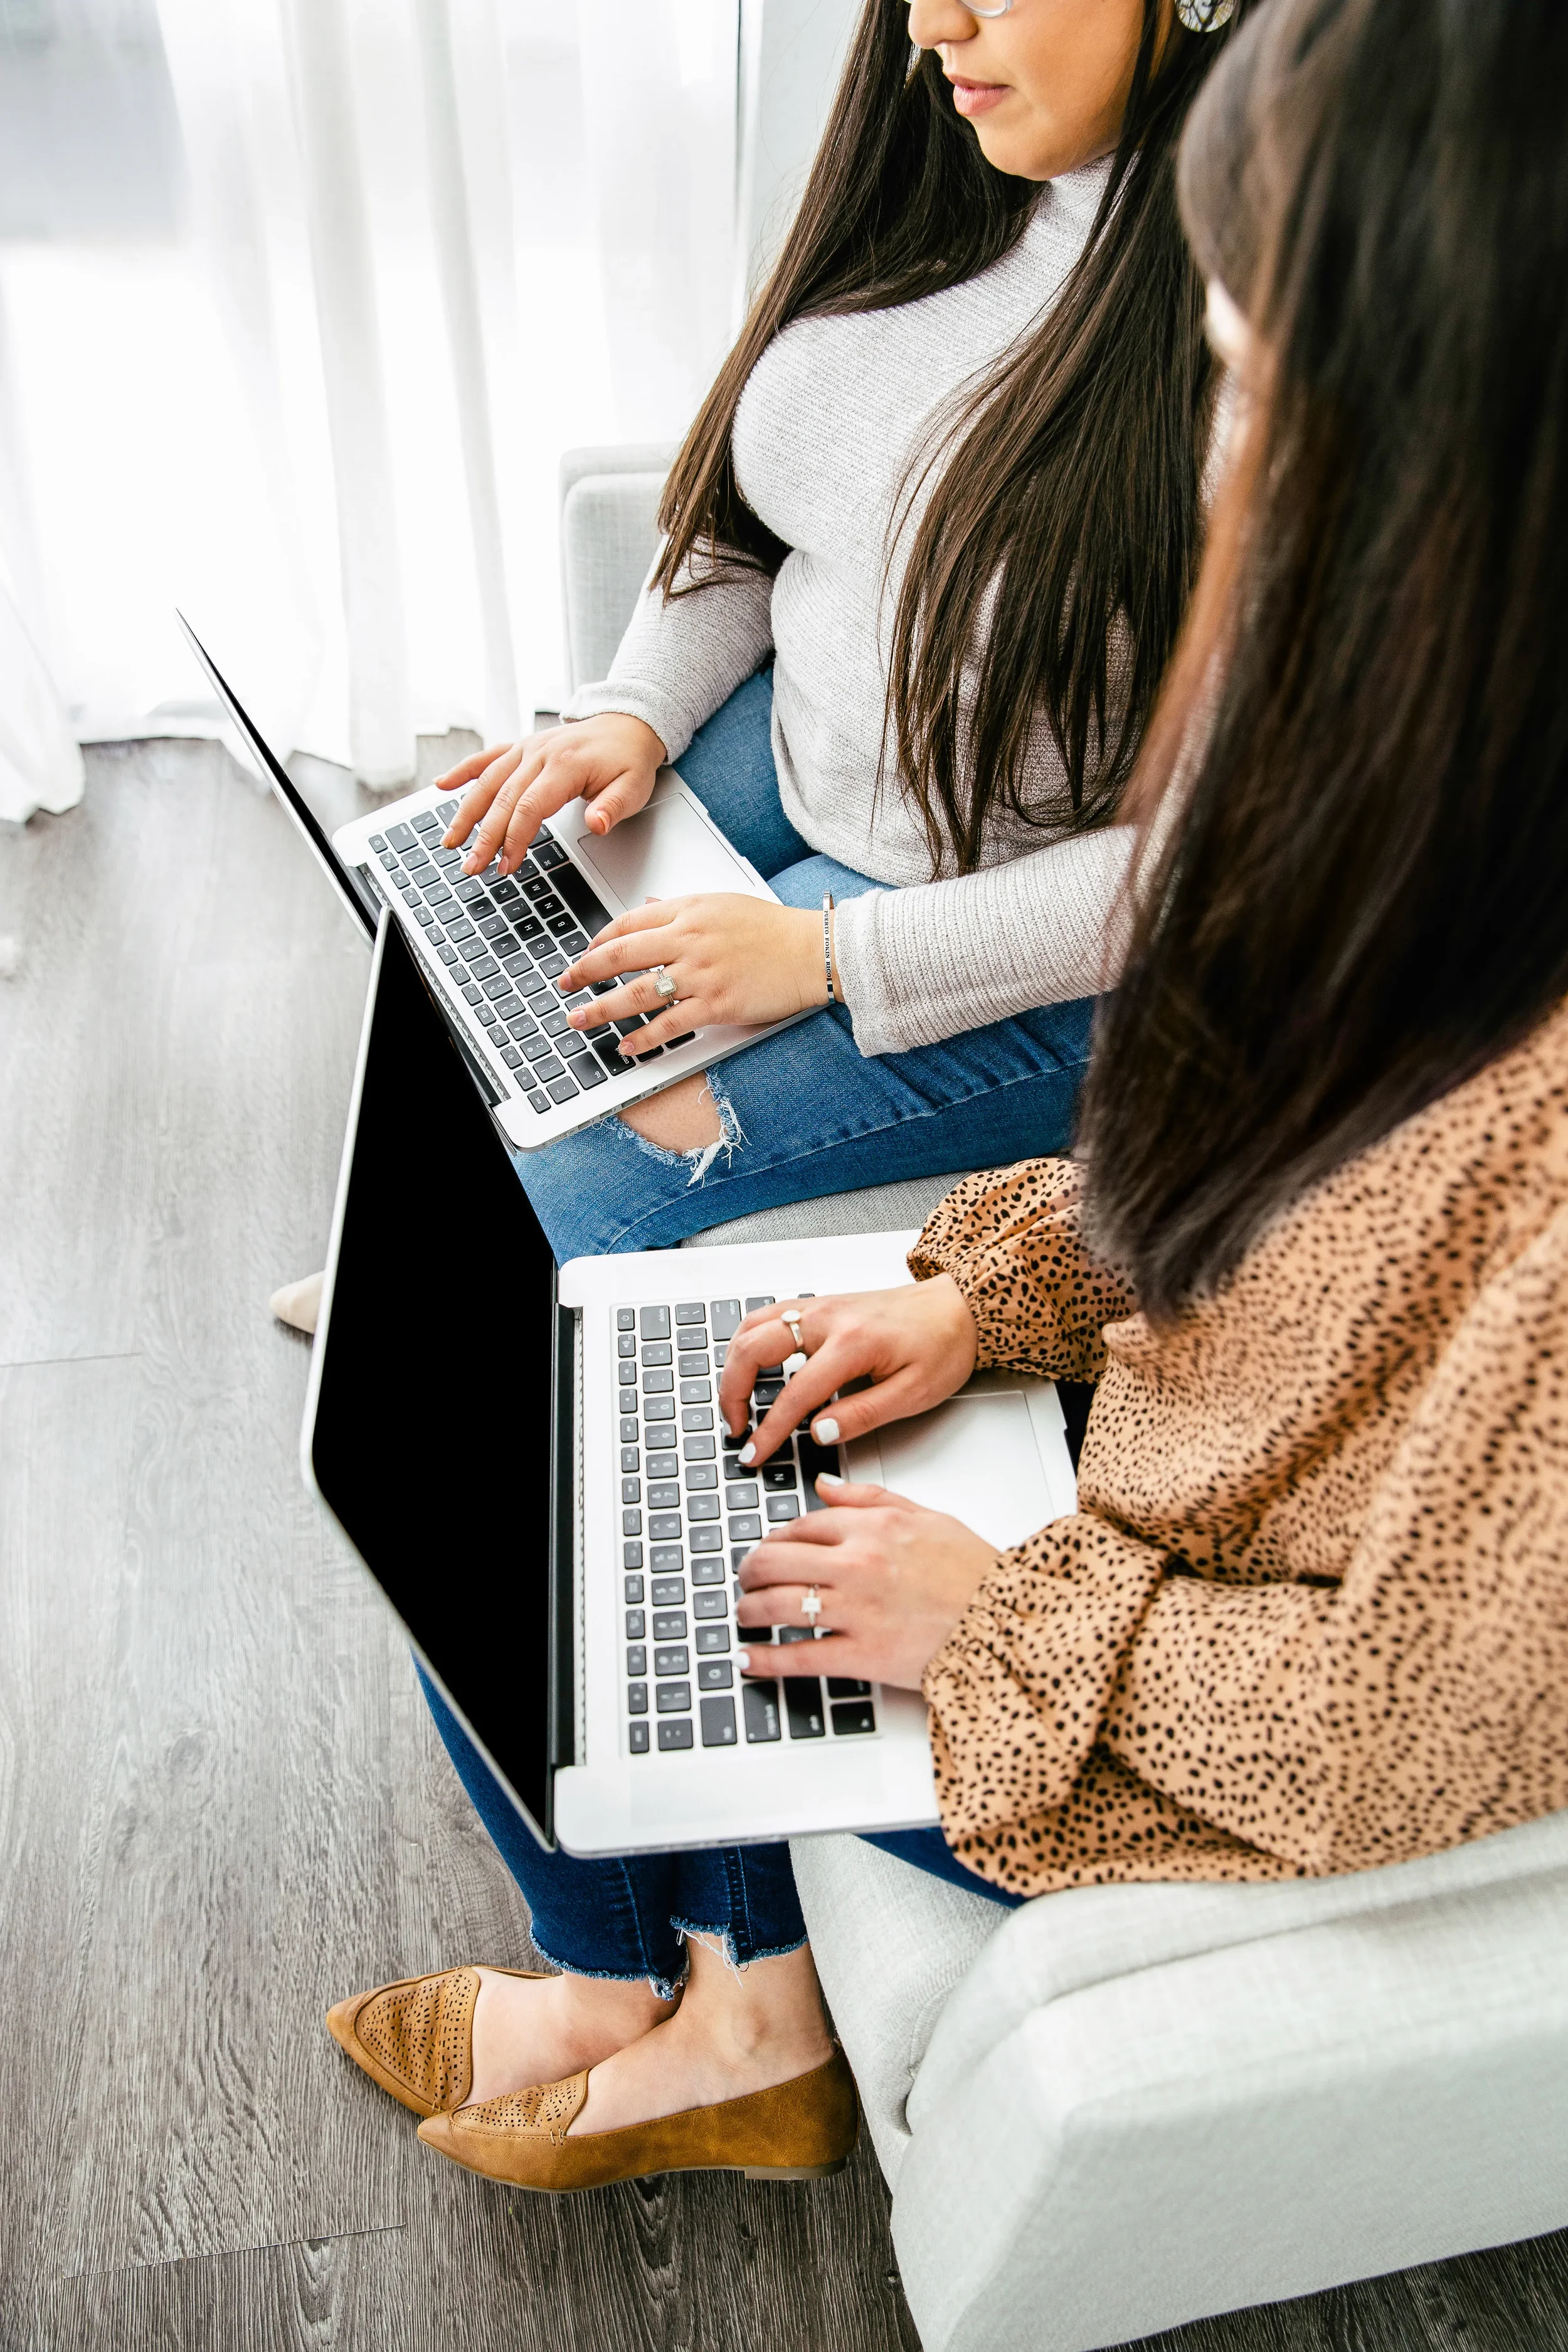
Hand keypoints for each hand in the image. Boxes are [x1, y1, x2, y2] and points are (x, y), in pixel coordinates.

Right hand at [436, 713, 665, 879]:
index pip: (530, 807)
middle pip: (502, 799)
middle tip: (471, 866)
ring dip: (465, 813)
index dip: (514, 838)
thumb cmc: (628, 760)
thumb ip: (613, 807)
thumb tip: (596, 825)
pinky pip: (487, 758)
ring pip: (488, 782)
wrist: (628, 724)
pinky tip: (442, 786)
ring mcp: (527, 749)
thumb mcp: (633, 787)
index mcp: (564, 765)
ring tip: (450, 841)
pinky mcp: (522, 747)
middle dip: (483, 837)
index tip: (506, 865)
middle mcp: (539, 753)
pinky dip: (463, 771)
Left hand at [559, 892, 837, 1053]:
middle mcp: (689, 939)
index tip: (584, 955)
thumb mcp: (723, 903)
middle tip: (565, 985)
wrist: (815, 950)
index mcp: (689, 909)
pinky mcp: (716, 1005)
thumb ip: (682, 906)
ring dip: (600, 1009)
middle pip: (620, 955)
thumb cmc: (774, 929)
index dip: (598, 941)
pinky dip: (642, 1038)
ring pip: (636, 992)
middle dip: (584, 972)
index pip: (629, 922)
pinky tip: (625, 1046)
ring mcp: (701, 974)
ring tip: (579, 1019)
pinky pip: (668, 1025)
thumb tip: (651, 904)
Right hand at [717, 1278, 978, 1464]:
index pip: (794, 1395)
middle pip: (753, 1348)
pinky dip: (749, 1343)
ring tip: (737, 1401)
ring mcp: (820, 1306)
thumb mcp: (915, 1393)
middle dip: (733, 1392)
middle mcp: (828, 1317)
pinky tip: (752, 1367)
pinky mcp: (820, 1305)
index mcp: (852, 1343)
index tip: (754, 1454)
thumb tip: (818, 1433)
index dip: (769, 1431)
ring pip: (752, 1326)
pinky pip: (767, 1317)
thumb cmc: (943, 1344)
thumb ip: (863, 1415)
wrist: (960, 1306)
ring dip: (734, 1364)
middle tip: (736, 1428)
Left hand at [736, 1478, 997, 1690]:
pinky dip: (766, 1660)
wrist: (1007, 1622)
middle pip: (776, 1561)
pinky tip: (749, 1659)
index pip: (800, 1526)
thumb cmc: (972, 1572)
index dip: (776, 1539)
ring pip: (777, 1605)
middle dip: (751, 1571)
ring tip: (745, 1614)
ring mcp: (857, 1611)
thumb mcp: (925, 1517)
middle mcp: (858, 1564)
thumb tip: (824, 1485)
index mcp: (872, 1528)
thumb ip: (868, 1498)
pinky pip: (799, 1657)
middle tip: (746, 1579)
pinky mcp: (862, 1655)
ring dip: (749, 1610)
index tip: (769, 1549)